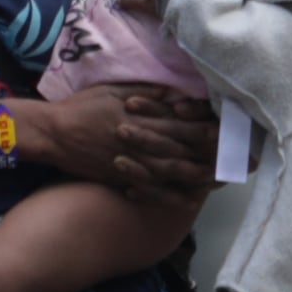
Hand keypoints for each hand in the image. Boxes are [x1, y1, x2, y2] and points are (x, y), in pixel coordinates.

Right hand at [20, 84, 216, 204]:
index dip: (208, 130)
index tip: (230, 133)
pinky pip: (151, 189)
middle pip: (183, 151)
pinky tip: (188, 200)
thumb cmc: (83, 107)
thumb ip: (146, 93)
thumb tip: (175, 95)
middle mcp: (141, 142)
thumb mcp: (114, 90)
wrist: (54, 133)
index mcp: (142, 117)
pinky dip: (171, 196)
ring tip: (221, 180)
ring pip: (171, 173)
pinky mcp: (121, 178)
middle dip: (211, 157)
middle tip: (237, 160)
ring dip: (198, 177)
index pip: (183, 125)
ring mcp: (132, 163)